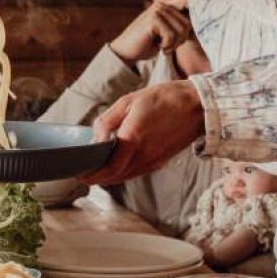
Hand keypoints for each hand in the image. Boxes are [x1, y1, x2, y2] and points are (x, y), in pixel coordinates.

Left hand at [91, 80, 205, 184]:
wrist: (198, 107)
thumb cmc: (164, 99)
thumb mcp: (129, 101)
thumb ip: (107, 121)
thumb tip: (94, 139)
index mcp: (133, 139)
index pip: (108, 169)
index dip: (91, 175)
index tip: (79, 173)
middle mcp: (143, 156)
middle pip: (114, 177)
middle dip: (96, 178)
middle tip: (83, 171)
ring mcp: (153, 162)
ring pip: (125, 177)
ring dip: (109, 177)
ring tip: (95, 169)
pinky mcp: (160, 162)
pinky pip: (136, 173)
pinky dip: (122, 173)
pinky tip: (115, 164)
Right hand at [109, 2, 192, 63]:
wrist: (125, 52)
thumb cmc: (146, 45)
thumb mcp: (165, 34)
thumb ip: (177, 26)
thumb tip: (193, 25)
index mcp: (165, 5)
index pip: (188, 11)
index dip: (188, 26)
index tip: (181, 35)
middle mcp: (161, 5)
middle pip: (187, 24)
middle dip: (180, 40)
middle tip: (168, 47)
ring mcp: (157, 10)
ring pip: (181, 30)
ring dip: (173, 44)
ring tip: (162, 47)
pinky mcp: (153, 19)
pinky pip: (171, 36)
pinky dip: (166, 46)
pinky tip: (157, 47)